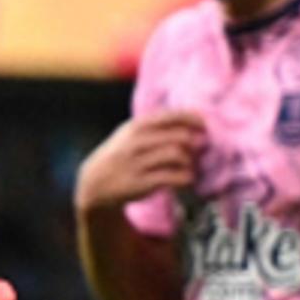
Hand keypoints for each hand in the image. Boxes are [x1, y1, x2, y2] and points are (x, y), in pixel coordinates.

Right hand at [74, 109, 206, 215]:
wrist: (94, 183)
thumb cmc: (120, 155)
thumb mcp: (130, 134)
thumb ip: (157, 125)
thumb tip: (195, 119)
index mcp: (136, 126)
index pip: (172, 116)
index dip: (193, 119)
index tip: (204, 126)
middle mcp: (136, 142)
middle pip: (180, 137)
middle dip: (195, 143)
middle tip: (199, 150)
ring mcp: (137, 163)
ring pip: (178, 155)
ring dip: (190, 161)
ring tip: (189, 166)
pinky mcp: (141, 184)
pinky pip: (174, 177)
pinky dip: (186, 177)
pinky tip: (185, 179)